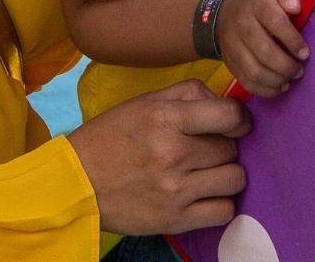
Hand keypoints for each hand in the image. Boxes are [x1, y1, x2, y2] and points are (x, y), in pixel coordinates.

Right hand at [67, 79, 251, 235]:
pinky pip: (224, 211)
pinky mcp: (174, 220)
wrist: (76, 184)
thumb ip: (188, 94)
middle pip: (231, 148)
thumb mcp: (144, 103)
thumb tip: (224, 103)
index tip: (233, 124)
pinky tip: (205, 195)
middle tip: (207, 149)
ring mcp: (176, 190)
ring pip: (234, 179)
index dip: (238, 119)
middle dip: (225, 146)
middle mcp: (174, 154)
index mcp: (166, 119)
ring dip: (226, 174)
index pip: (229, 115)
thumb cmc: (111, 138)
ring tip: (209, 172)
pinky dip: (220, 203)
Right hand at [217, 0, 308, 96]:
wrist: (222, 13)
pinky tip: (279, 87)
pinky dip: (265, 89)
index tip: (305, 53)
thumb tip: (296, 7)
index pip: (275, 23)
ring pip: (254, 70)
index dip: (292, 40)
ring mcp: (233, 46)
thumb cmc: (258, 0)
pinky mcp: (230, 63)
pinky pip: (246, 81)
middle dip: (286, 65)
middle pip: (264, 51)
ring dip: (277, 79)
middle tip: (300, 70)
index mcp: (256, 4)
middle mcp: (242, 25)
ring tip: (291, 78)